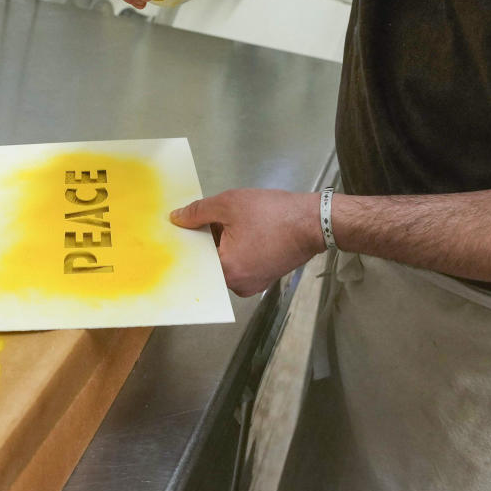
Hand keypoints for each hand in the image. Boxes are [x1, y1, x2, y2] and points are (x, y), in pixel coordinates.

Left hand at [171, 189, 323, 295]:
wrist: (314, 222)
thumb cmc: (272, 213)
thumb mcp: (229, 204)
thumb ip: (198, 212)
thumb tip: (176, 219)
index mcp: (226, 271)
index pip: (194, 258)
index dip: (189, 239)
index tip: (186, 224)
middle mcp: (237, 286)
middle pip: (209, 263)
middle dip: (207, 240)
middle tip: (209, 218)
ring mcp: (253, 285)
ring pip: (226, 263)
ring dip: (223, 244)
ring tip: (230, 222)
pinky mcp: (264, 279)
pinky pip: (241, 265)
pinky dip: (238, 249)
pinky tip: (244, 230)